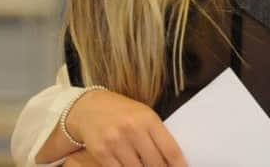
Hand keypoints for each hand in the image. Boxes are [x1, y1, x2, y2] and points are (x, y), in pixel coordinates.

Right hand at [67, 89, 186, 166]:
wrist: (89, 107)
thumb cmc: (123, 112)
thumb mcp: (145, 116)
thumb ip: (158, 135)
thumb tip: (173, 161)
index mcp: (149, 119)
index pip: (171, 150)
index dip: (180, 166)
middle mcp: (133, 129)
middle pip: (156, 164)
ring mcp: (116, 142)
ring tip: (147, 166)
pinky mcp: (101, 153)